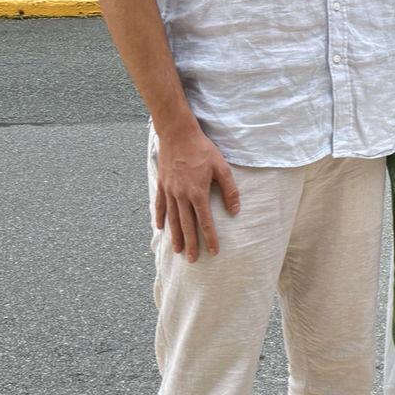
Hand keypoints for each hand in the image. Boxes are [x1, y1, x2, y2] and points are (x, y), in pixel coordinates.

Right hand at [154, 127, 240, 262]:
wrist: (177, 134)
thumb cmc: (202, 149)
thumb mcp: (222, 167)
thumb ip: (229, 189)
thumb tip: (235, 210)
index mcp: (198, 193)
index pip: (205, 222)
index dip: (210, 238)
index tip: (213, 252)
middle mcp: (181, 196)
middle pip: (187, 225)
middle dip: (191, 244)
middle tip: (192, 260)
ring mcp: (169, 191)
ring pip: (172, 219)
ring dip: (175, 236)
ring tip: (177, 250)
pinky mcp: (162, 184)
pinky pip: (160, 205)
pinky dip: (160, 218)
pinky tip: (160, 228)